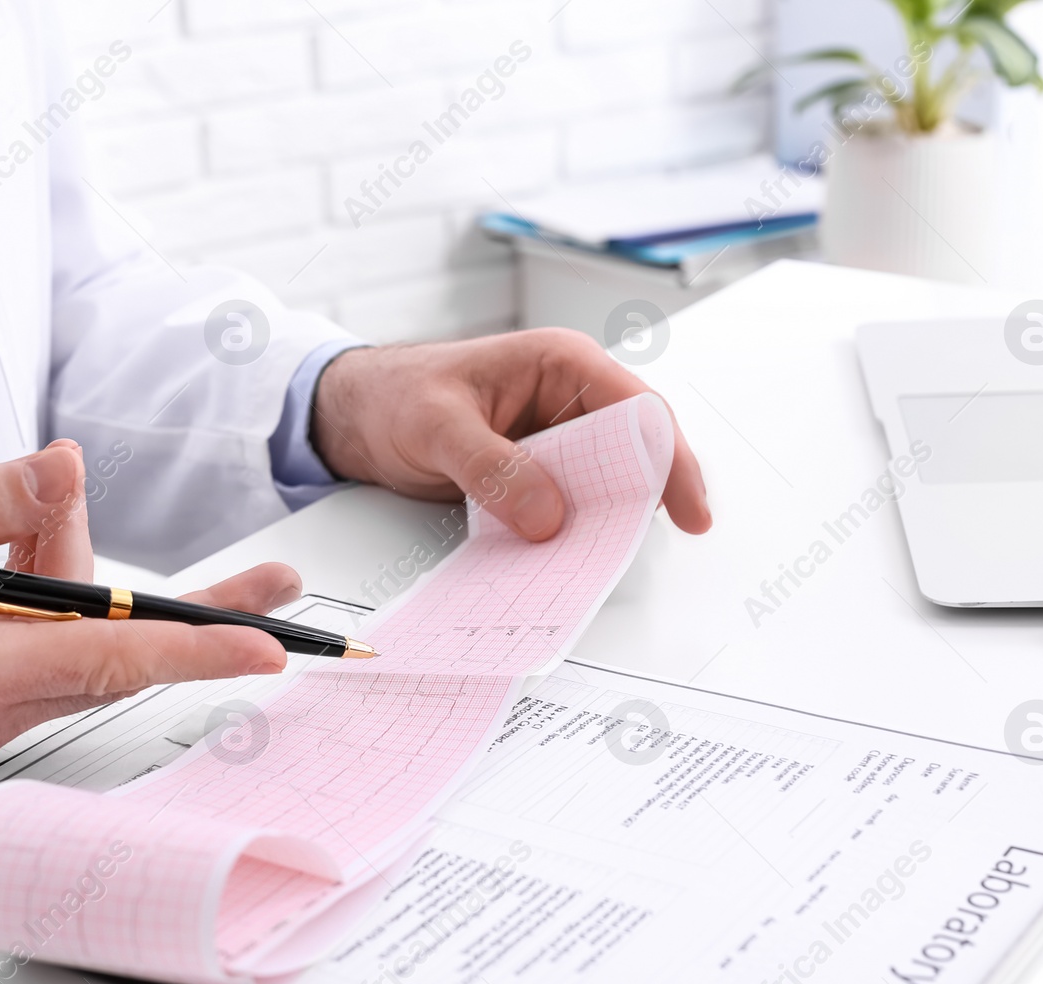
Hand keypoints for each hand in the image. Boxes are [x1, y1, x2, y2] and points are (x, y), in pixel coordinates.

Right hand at [0, 442, 300, 781]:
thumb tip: (65, 466)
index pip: (107, 660)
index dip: (195, 649)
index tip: (265, 647)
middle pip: (115, 651)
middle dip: (191, 609)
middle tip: (278, 583)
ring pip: (77, 646)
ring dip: (73, 576)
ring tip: (36, 504)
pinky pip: (42, 657)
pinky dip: (39, 604)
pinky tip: (0, 560)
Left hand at [310, 328, 710, 540]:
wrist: (356, 415)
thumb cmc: (395, 395)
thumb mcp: (436, 426)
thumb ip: (491, 468)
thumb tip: (548, 515)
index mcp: (561, 364)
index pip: (638, 409)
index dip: (670, 460)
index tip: (686, 509)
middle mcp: (570, 399)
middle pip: (636, 452)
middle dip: (644, 498)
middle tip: (634, 547)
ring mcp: (558, 440)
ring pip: (608, 485)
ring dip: (608, 521)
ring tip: (601, 560)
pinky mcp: (540, 475)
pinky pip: (573, 506)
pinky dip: (574, 532)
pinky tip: (568, 559)